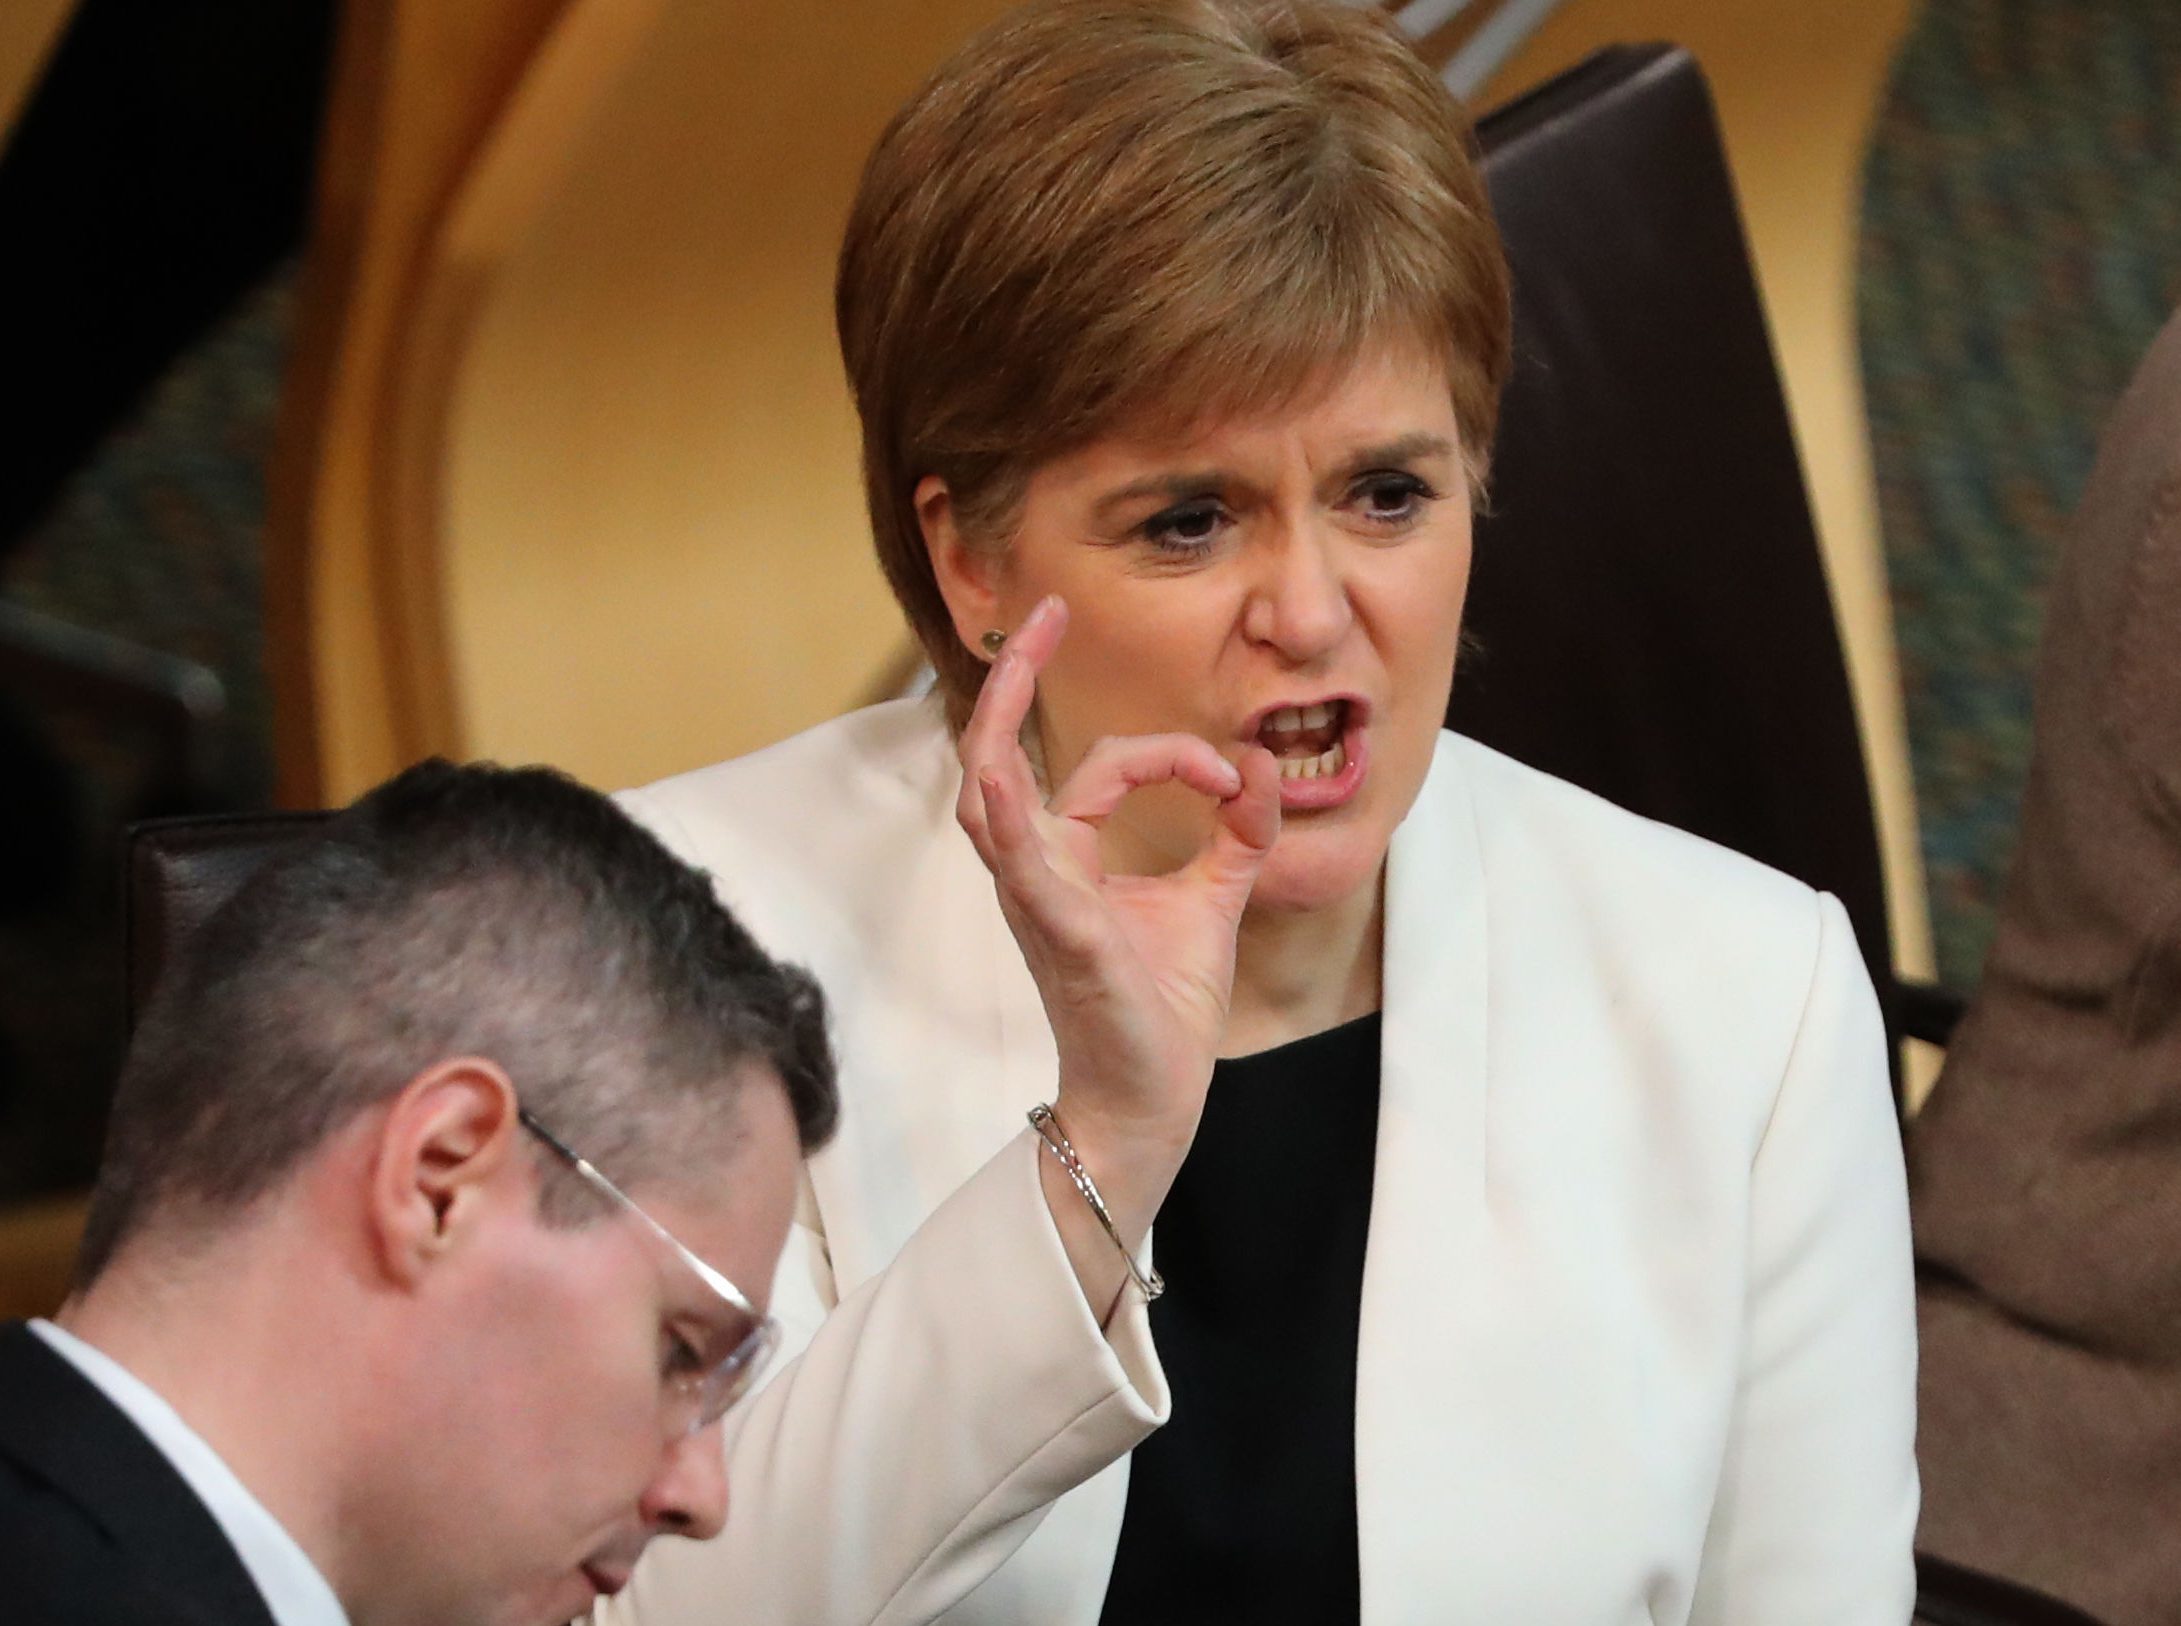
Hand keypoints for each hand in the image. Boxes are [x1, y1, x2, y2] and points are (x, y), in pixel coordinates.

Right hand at [956, 596, 1279, 1302]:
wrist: (1154, 1099)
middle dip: (1014, 683)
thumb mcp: (1213, 901)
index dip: (1170, 754)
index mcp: (1067, 860)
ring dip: (996, 727)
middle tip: (1042, 614)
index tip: (1229, 776)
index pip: (1100, 767)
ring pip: (988, 800)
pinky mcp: (1062, 935)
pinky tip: (999, 773)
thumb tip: (1260, 764)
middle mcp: (1037, 872)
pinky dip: (1007, 817)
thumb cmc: (1163, 1009)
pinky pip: (1021, 866)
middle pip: (998, 759)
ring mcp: (1039, 902)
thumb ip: (1236, 833)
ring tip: (1011, 658)